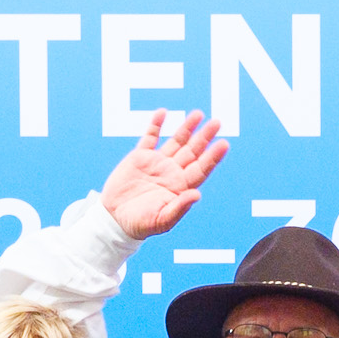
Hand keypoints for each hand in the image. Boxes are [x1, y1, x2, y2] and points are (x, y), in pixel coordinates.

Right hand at [99, 109, 226, 239]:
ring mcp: (157, 163)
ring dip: (187, 127)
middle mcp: (172, 172)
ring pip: (176, 141)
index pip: (201, 169)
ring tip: (198, 114)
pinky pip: (150, 137)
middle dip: (204, 137)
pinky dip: (156, 125)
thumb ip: (180, 207)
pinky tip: (163, 113)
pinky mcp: (140, 157)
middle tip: (217, 123)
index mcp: (181, 187)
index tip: (223, 144)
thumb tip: (197, 195)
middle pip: (193, 151)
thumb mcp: (162, 220)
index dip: (213, 157)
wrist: (115, 219)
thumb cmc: (140, 224)